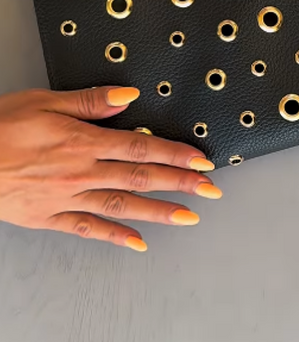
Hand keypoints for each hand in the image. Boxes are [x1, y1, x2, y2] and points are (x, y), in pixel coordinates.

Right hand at [0, 87, 221, 251]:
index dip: (176, 154)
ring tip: (190, 217)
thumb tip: (128, 97)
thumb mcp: (44, 101)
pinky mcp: (51, 217)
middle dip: (180, 183)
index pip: (142, 148)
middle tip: (211, 190)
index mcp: (83, 141)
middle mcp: (82, 172)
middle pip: (141, 178)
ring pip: (124, 206)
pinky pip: (90, 229)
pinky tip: (138, 243)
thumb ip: (90, 101)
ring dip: (160, 211)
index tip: (202, 161)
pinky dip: (116, 237)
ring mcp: (68, 198)